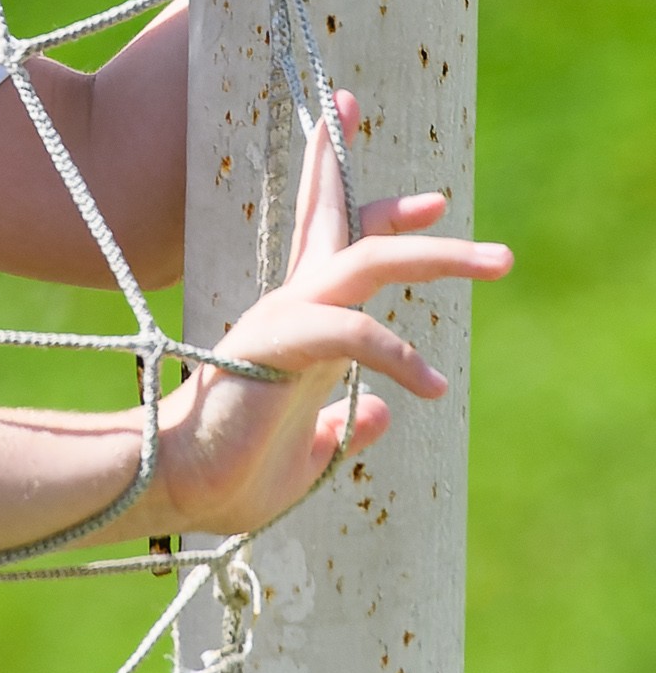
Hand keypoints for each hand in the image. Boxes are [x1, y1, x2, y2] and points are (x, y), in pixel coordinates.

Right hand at [155, 94, 510, 535]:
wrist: (173, 485)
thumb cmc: (228, 472)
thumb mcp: (307, 452)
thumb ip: (341, 427)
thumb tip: (380, 412)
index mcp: (297, 325)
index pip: (341, 251)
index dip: (383, 218)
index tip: (433, 201)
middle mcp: (291, 307)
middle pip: (342, 225)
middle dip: (391, 200)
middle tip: (443, 187)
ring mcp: (284, 318)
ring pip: (366, 259)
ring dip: (434, 252)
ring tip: (499, 261)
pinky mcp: (278, 343)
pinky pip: (352, 331)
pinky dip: (399, 355)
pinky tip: (433, 388)